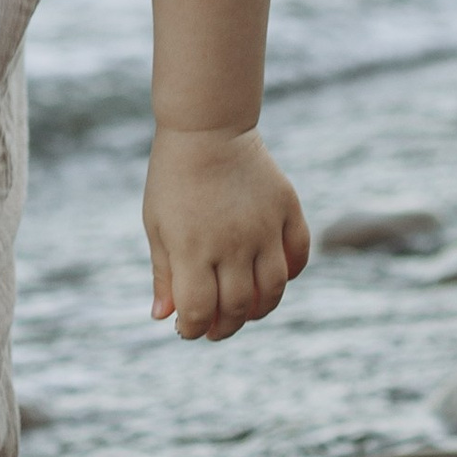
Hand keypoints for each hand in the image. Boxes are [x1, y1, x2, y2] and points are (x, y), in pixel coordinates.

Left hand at [143, 125, 308, 340]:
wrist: (208, 127)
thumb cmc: (175, 178)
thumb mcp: (158, 225)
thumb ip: (164, 273)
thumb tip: (164, 317)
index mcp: (193, 248)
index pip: (199, 310)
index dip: (193, 329)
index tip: (188, 328)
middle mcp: (232, 242)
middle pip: (239, 306)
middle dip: (225, 327)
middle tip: (217, 328)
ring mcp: (263, 225)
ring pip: (274, 289)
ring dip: (261, 310)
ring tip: (247, 311)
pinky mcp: (286, 207)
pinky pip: (299, 253)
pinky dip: (291, 273)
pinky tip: (273, 276)